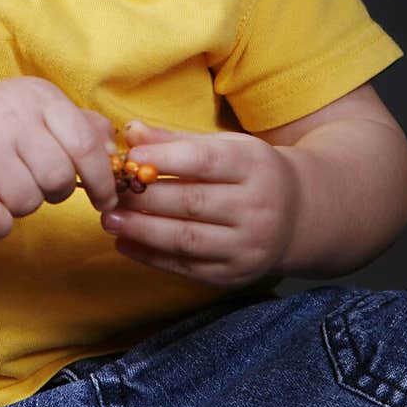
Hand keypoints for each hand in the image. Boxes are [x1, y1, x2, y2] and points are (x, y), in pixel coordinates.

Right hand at [0, 77, 118, 238]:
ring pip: (29, 203)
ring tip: (4, 183)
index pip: (86, 146)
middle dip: (56, 190)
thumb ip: (83, 126)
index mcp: (37, 96)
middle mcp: (9, 117)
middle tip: (35, 181)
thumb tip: (114, 152)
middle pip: (60, 179)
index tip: (105, 198)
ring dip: (23, 204)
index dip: (102, 180)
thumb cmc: (0, 125)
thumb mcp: (41, 111)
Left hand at [100, 120, 299, 286]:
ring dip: (142, 230)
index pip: (205, 162)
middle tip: (108, 191)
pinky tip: (125, 243)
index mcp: (254, 166)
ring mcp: (248, 246)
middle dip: (145, 198)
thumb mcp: (225, 146)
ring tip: (109, 219)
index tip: (129, 156)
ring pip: (187, 239)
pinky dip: (152, 257)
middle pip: (193, 203)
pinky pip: (187, 267)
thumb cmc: (249, 172)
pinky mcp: (234, 275)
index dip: (164, 158)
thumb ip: (176, 141)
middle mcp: (257, 209)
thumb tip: (132, 132)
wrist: (298, 216)